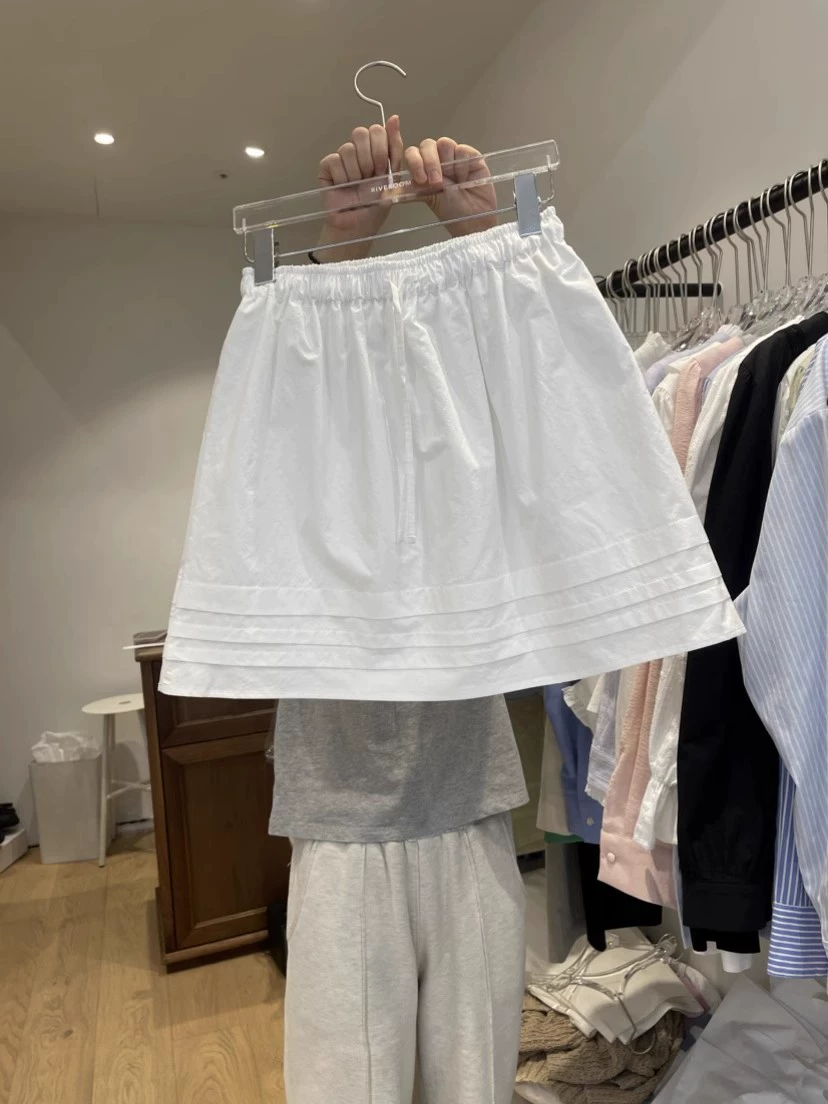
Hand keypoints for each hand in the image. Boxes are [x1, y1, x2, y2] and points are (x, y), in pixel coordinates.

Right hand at [317, 115, 403, 261]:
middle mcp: (358, 149)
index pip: (378, 130)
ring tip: (357, 186)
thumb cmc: (376, 204)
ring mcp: (341, 156)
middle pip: (361, 133)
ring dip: (357, 172)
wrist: (358, 224)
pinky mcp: (327, 165)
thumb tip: (395, 117)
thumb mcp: (393, 177)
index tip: (383, 169)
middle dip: (370, 158)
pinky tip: (343, 187)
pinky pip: (335, 161)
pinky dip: (343, 177)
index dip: (381, 149)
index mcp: (375, 149)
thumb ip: (395, 148)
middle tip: (370, 176)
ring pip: (348, 149)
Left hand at [405, 137, 497, 236]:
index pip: (412, 153)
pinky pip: (462, 149)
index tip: (420, 180)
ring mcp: (454, 155)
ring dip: (447, 163)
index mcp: (424, 167)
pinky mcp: (471, 155)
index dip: (415, 162)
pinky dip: (462, 164)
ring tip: (454, 181)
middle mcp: (438, 159)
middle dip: (430, 163)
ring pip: (444, 143)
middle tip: (436, 182)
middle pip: (427, 145)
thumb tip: (387, 193)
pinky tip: (465, 178)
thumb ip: (410, 191)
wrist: (474, 218)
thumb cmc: (451, 210)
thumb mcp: (427, 199)